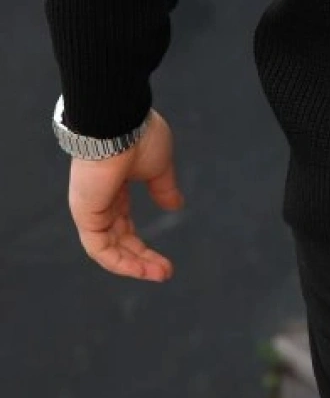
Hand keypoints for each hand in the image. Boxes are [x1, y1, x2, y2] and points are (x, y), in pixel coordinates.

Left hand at [68, 108, 184, 280]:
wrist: (118, 123)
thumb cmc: (138, 136)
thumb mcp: (159, 166)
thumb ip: (164, 188)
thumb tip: (176, 206)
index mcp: (115, 187)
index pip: (125, 225)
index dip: (143, 245)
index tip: (165, 261)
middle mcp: (100, 200)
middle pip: (118, 240)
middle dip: (142, 258)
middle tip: (165, 272)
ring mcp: (90, 208)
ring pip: (109, 248)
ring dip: (134, 265)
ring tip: (161, 274)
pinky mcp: (85, 214)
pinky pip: (99, 248)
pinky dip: (119, 261)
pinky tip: (140, 269)